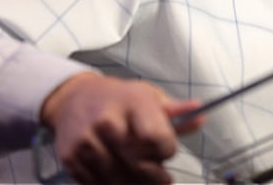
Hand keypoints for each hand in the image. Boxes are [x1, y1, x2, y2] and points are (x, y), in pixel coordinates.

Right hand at [40, 72, 204, 183]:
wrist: (74, 98)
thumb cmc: (119, 98)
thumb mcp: (147, 96)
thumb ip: (175, 111)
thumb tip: (201, 115)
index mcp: (132, 102)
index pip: (158, 139)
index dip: (167, 151)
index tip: (166, 151)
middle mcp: (107, 120)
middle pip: (139, 165)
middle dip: (155, 176)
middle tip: (163, 179)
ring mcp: (86, 140)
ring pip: (119, 180)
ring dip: (135, 183)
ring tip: (141, 176)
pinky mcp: (71, 157)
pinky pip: (98, 184)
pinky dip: (111, 184)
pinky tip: (119, 176)